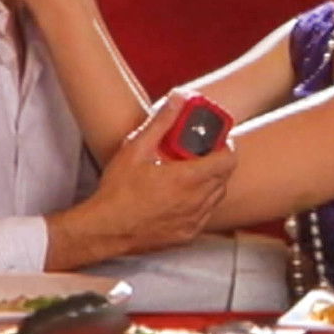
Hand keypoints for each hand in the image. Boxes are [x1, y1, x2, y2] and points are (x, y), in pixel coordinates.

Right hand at [90, 92, 236, 253]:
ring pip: (217, 196)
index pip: (228, 159)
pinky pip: (206, 214)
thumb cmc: (118, 191)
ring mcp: (193, 220)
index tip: (218, 140)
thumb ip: (161, 122)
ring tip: (191, 172)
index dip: (227, 146)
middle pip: (224, 176)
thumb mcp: (136, 148)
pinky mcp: (187, 234)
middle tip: (201, 152)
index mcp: (188, 178)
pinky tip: (183, 195)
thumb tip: (178, 99)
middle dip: (218, 161)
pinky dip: (202, 202)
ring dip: (211, 181)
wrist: (106, 228)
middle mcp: (196, 201)